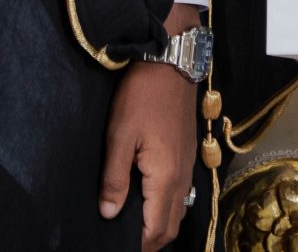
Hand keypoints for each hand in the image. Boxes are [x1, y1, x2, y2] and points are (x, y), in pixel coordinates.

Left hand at [100, 4, 202, 249]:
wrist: (171, 62)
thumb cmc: (141, 97)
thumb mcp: (120, 136)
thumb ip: (114, 179)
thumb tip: (109, 214)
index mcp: (165, 178)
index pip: (155, 229)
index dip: (138, 245)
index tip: (118, 246)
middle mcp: (182, 178)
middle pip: (170, 226)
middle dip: (151, 242)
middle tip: (126, 241)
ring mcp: (188, 166)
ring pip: (179, 211)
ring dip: (160, 225)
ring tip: (135, 226)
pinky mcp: (188, 154)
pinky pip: (182, 194)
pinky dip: (167, 208)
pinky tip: (149, 200)